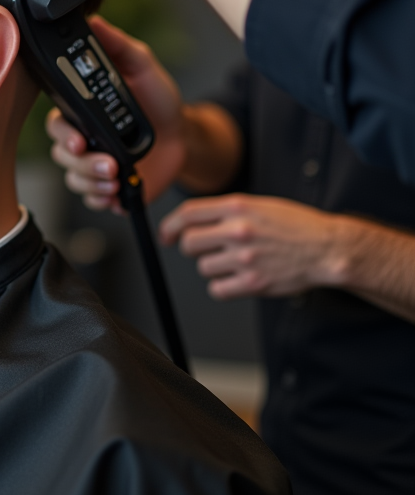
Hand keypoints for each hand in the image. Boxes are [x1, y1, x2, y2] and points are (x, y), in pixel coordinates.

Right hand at [47, 16, 184, 211]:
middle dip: (83, 164)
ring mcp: (93, 165)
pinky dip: (103, 199)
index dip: (62, 136)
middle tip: (108, 165)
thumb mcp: (141, 65)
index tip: (79, 141)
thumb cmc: (158, 99)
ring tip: (118, 179)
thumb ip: (117, 45)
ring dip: (94, 182)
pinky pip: (92, 198)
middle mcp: (82, 140)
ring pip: (75, 179)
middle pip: (62, 157)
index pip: (56, 125)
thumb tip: (94, 20)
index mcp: (81, 113)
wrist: (183, 135)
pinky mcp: (107, 187)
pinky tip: (118, 194)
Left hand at [159, 194, 349, 299]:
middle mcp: (238, 231)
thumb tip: (192, 221)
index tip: (166, 235)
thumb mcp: (259, 205)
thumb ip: (226, 211)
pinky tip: (237, 278)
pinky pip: (218, 289)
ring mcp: (245, 258)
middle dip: (192, 248)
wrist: (327, 248)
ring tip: (234, 262)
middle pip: (189, 243)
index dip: (170, 225)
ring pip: (203, 267)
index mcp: (238, 208)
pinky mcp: (253, 283)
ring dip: (212, 267)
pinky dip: (223, 287)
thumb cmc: (297, 226)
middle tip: (207, 250)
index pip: (187, 214)